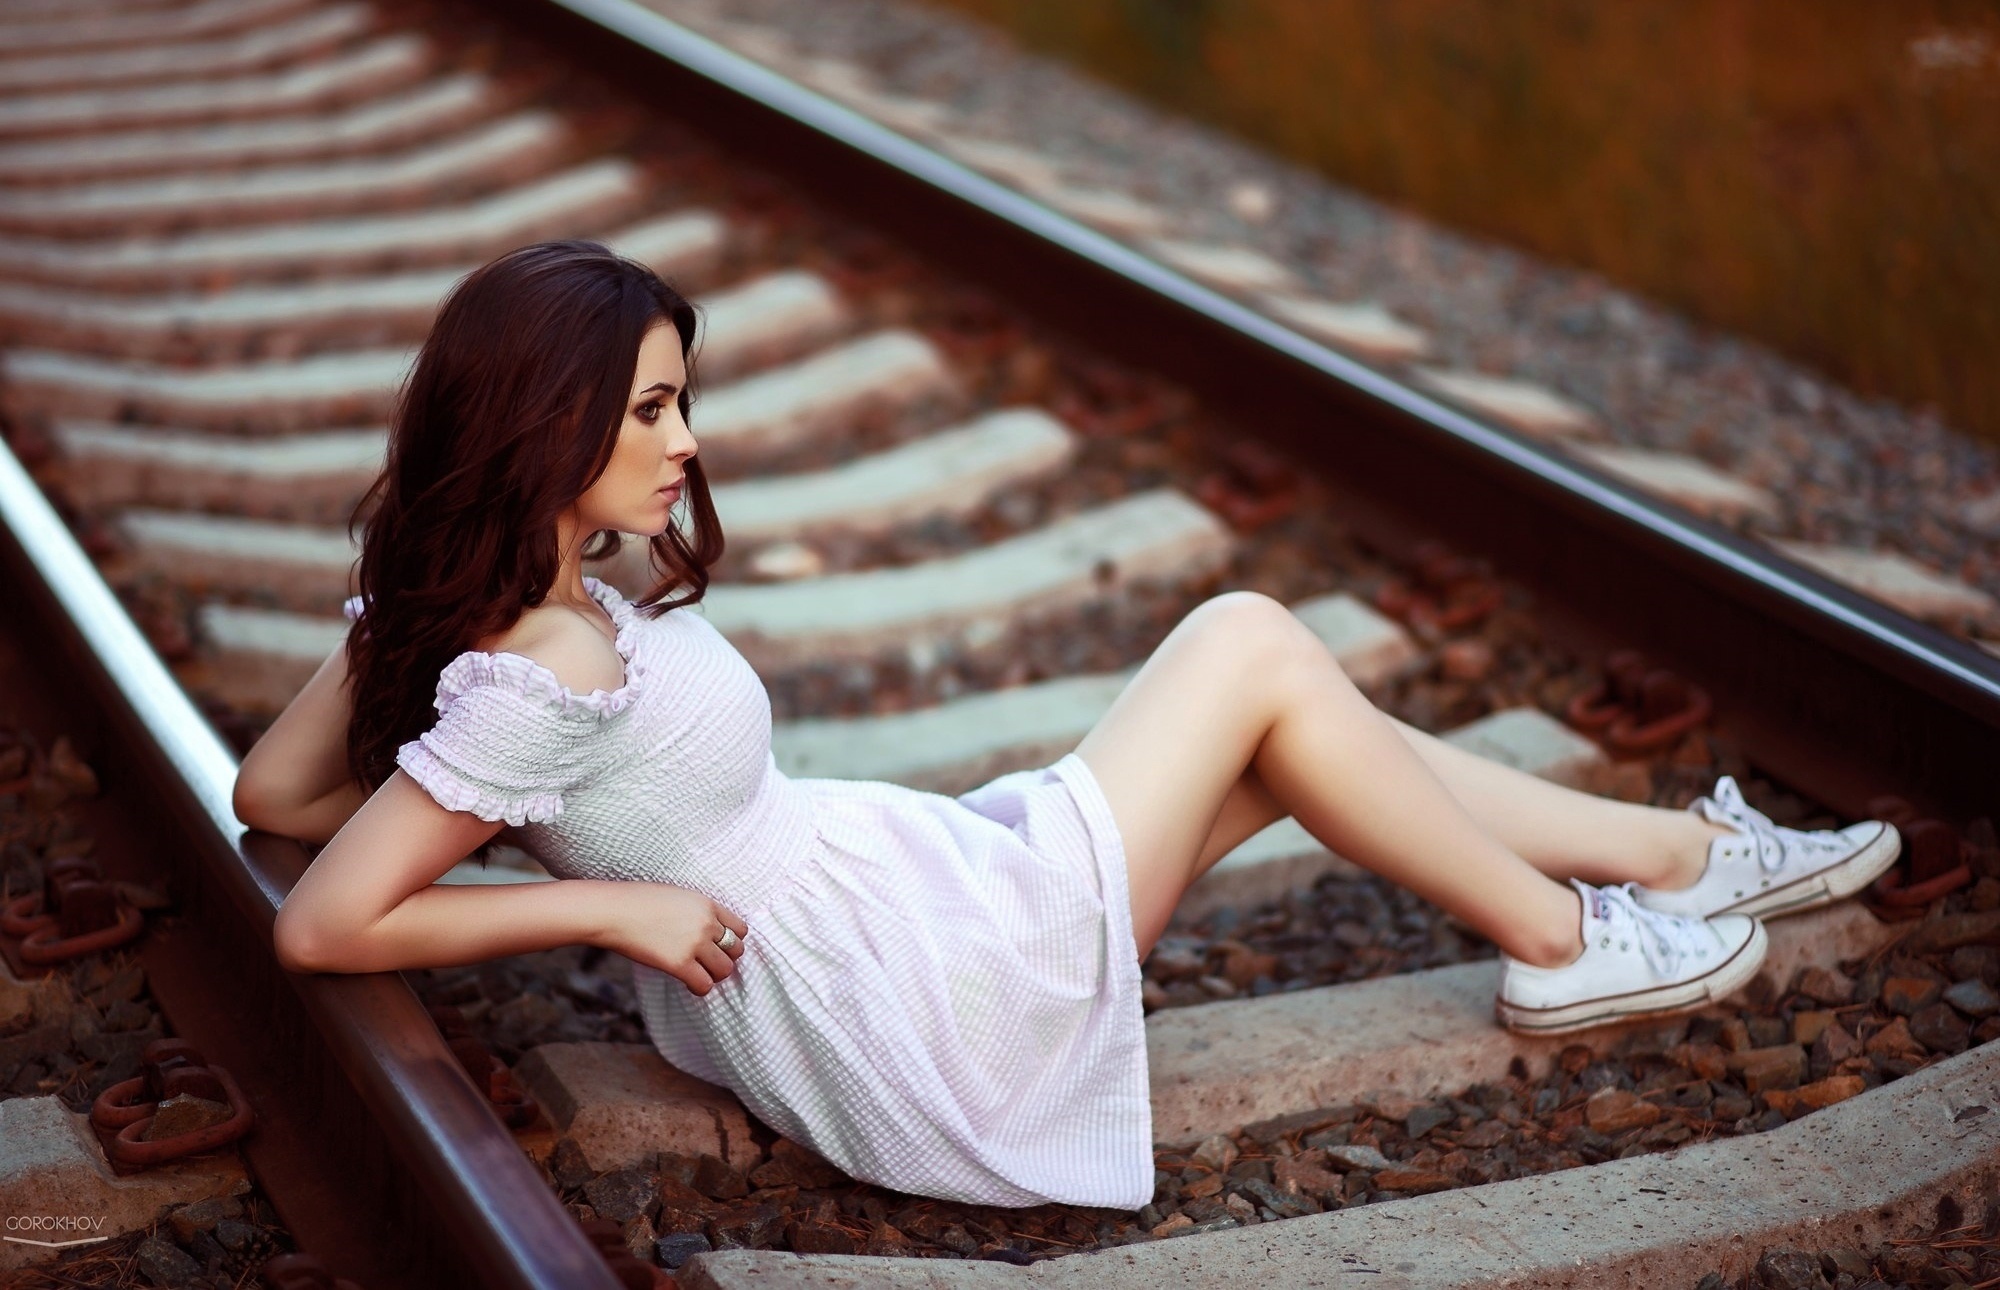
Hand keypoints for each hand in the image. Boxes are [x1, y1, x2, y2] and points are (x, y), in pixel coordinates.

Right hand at [596, 882, 749, 995]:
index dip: (731, 941)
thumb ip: (695, 913)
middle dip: (725, 958)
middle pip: (736, 950)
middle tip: (709, 963)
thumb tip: (703, 931)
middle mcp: (707, 923)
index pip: (740, 928)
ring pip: (724, 970)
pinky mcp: (680, 963)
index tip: (719, 947)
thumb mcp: (676, 896)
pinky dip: (700, 988)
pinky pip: (705, 984)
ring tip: (699, 974)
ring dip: (714, 975)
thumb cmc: (637, 901)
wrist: (614, 911)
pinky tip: (688, 984)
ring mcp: (695, 944)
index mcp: (707, 904)